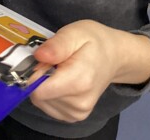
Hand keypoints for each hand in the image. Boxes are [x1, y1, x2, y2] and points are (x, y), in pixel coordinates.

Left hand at [30, 20, 149, 122]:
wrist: (114, 56)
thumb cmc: (94, 40)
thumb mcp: (75, 32)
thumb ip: (57, 45)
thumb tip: (38, 56)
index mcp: (79, 81)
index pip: (39, 90)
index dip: (34, 72)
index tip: (44, 59)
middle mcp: (79, 103)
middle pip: (38, 95)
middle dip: (40, 77)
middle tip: (54, 61)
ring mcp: (77, 113)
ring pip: (42, 101)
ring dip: (45, 84)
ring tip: (61, 69)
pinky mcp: (74, 116)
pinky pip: (48, 106)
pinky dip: (50, 92)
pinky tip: (62, 80)